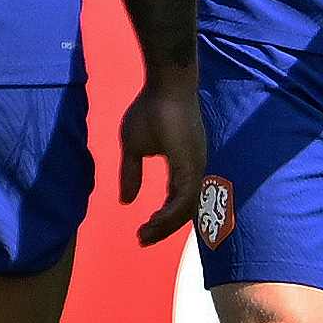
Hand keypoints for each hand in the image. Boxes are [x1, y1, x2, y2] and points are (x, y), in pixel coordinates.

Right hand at [118, 65, 203, 241]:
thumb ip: (132, 173)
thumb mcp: (133, 146)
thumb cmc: (150, 109)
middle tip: (143, 239)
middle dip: (163, 229)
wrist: (165, 84)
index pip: (178, 202)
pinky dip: (171, 213)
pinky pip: (185, 197)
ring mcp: (196, 166)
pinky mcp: (192, 162)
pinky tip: (155, 220)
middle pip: (184, 210)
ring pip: (186, 208)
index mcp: (185, 167)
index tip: (143, 231)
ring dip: (166, 225)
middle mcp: (195, 169)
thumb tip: (126, 200)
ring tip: (146, 234)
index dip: (162, 219)